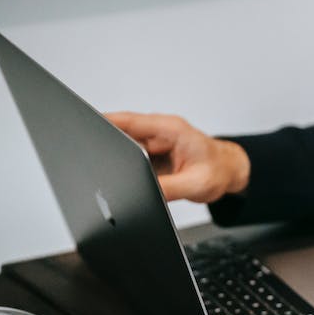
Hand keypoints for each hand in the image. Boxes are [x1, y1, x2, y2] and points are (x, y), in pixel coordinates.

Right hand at [105, 112, 249, 202]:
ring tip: (113, 170)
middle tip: (94, 158)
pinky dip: (125, 165)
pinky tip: (125, 175)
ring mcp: (154, 141)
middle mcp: (160, 131)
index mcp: (170, 129)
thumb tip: (143, 193)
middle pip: (121, 132)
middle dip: (105, 144)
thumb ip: (169, 188)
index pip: (129, 121)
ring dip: (116, 157)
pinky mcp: (152, 153)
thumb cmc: (219, 171)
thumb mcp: (196, 184)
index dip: (103, 123)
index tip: (84, 128)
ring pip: (124, 146)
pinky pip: (131, 156)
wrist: (230, 172)